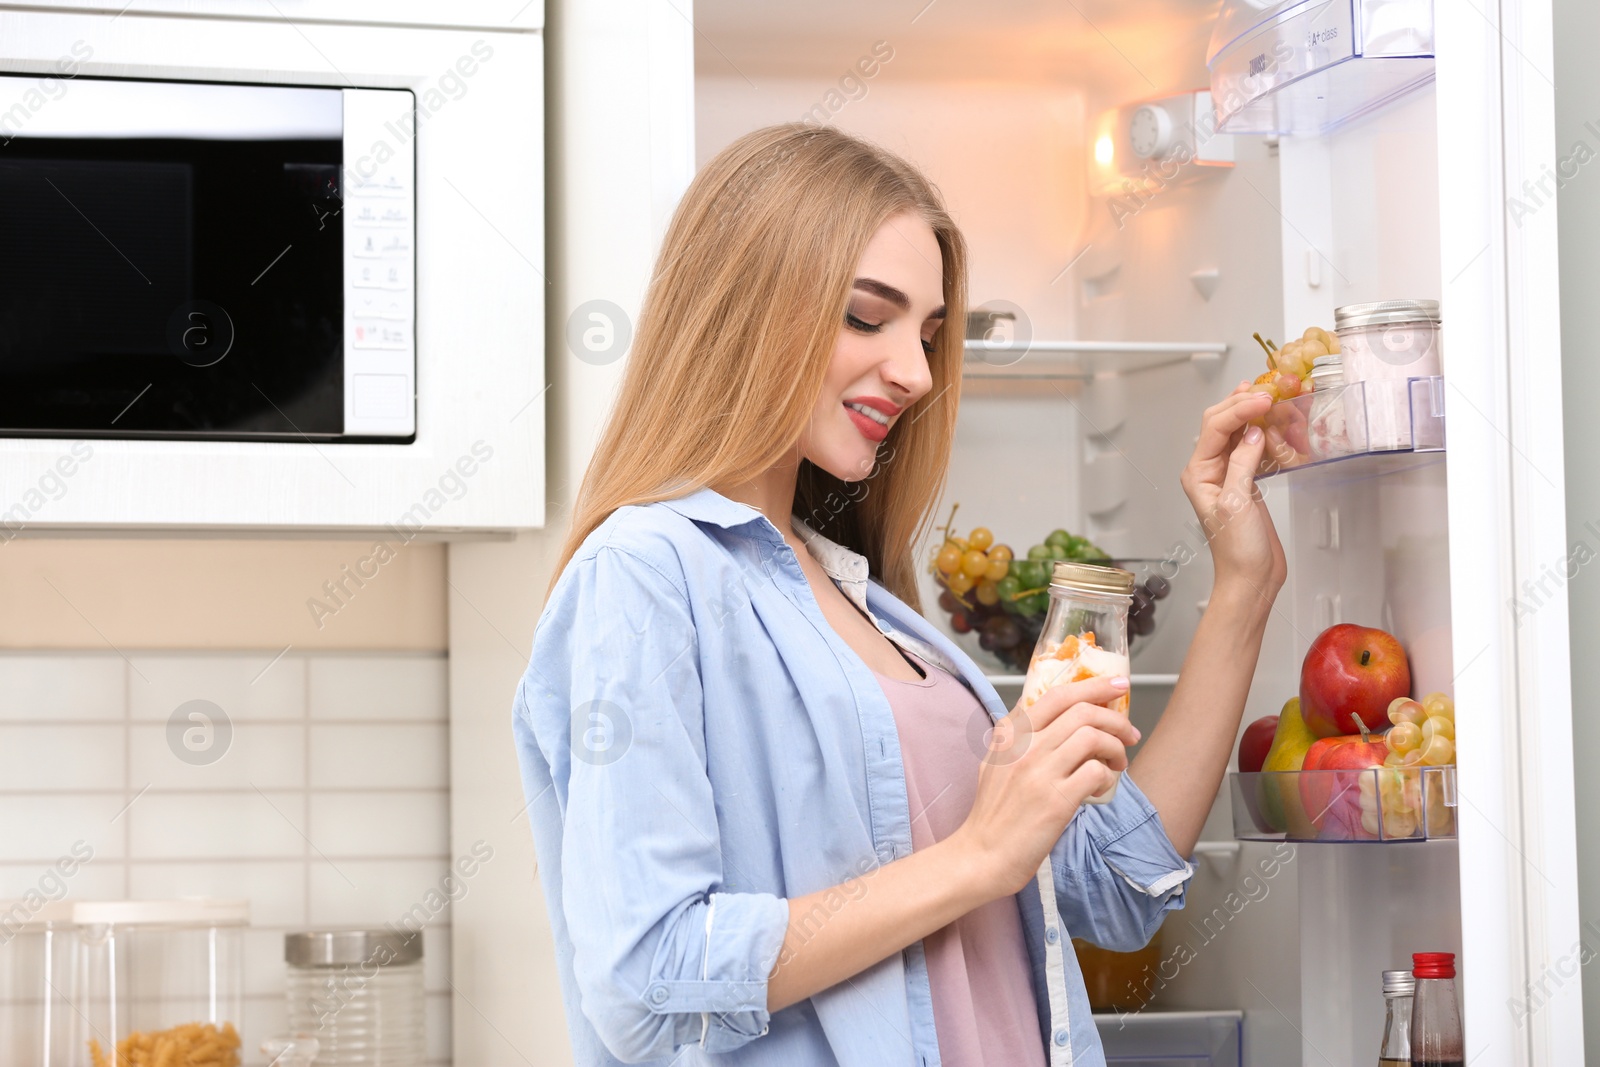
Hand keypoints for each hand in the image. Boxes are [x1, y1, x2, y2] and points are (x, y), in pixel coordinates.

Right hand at [951, 676, 1139, 897]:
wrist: (982, 855)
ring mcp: (1039, 772)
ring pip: (1093, 737)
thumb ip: (1020, 739)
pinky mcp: (1056, 800)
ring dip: (1116, 748)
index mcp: (1010, 734)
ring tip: (1118, 764)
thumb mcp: (996, 763)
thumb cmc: (992, 813)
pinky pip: (1096, 773)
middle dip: (1116, 719)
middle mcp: (1023, 747)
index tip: (1118, 686)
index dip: (1093, 685)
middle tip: (1130, 733)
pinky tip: (1102, 788)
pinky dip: (1108, 777)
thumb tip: (1055, 720)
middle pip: (1082, 711)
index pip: (1057, 695)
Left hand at [1180, 383, 1286, 597]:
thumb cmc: (1237, 550)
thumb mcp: (1237, 504)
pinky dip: (1270, 437)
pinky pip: (1256, 449)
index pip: (1215, 427)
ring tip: (1279, 403)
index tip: (1265, 398)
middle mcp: (1210, 469)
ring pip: (1242, 433)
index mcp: (1198, 473)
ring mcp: (1230, 474)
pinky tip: (1282, 429)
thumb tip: (1253, 432)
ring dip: (1259, 418)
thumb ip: (1242, 464)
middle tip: (1273, 391)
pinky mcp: (1249, 481)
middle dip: (1246, 405)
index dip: (1240, 408)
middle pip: (1224, 423)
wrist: (1251, 578)